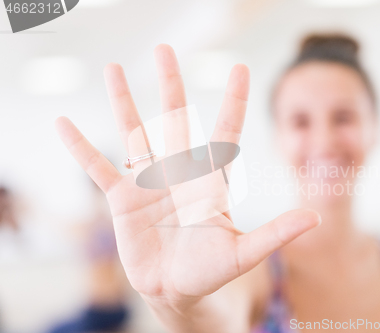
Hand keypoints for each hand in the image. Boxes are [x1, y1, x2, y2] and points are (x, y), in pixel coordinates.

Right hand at [55, 44, 320, 310]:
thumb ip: (275, 233)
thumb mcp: (243, 253)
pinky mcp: (121, 199)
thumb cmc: (211, 272)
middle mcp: (179, 173)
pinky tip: (63, 124)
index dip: (233, 101)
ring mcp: (149, 183)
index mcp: (210, 182)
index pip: (225, 132)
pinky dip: (81, 147)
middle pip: (175, 119)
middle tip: (165, 49)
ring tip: (112, 68)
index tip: (240, 68)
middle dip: (170, 84)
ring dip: (124, 102)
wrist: (175, 292)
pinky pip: (98, 167)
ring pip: (135, 133)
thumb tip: (316, 218)